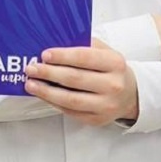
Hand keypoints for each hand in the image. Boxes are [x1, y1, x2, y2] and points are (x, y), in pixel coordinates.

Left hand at [24, 39, 138, 125]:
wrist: (130, 94)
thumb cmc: (110, 69)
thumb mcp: (103, 51)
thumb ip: (82, 45)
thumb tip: (53, 42)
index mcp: (114, 63)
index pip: (84, 58)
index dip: (62, 56)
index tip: (44, 55)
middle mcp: (113, 85)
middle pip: (74, 79)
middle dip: (48, 73)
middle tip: (31, 68)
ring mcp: (106, 105)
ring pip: (70, 99)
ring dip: (46, 91)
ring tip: (30, 84)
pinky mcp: (97, 119)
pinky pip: (70, 112)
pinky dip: (53, 102)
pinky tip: (42, 94)